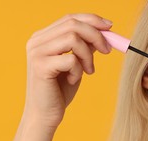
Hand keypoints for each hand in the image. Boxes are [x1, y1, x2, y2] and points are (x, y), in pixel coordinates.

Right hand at [23, 13, 112, 129]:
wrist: (45, 115)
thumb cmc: (60, 90)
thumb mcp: (76, 64)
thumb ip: (84, 47)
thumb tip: (104, 32)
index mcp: (43, 37)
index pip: (70, 18)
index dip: (92, 19)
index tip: (110, 27)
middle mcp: (37, 41)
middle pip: (73, 24)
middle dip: (96, 35)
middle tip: (108, 51)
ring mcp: (36, 52)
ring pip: (73, 38)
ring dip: (88, 56)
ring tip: (89, 71)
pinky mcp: (40, 66)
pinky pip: (71, 60)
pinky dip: (78, 70)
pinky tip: (74, 80)